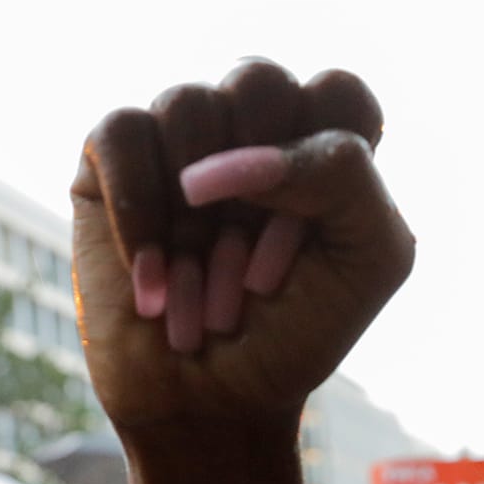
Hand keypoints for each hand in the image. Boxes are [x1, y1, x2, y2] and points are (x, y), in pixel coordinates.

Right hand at [71, 62, 415, 442]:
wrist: (214, 403)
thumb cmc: (297, 332)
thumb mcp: (371, 258)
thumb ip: (345, 174)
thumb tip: (230, 157)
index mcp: (320, 144)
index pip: (339, 93)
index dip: (324, 168)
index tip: (314, 241)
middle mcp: (250, 128)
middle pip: (259, 80)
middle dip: (258, 189)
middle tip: (254, 268)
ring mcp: (179, 139)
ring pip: (187, 104)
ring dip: (197, 217)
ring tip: (199, 282)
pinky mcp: (112, 160)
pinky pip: (121, 135)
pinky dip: (138, 214)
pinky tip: (152, 279)